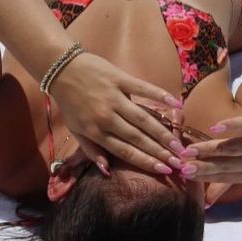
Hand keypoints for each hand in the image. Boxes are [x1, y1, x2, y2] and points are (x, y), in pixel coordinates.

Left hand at [48, 51, 183, 174]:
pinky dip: (159, 96)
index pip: (125, 151)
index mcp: (96, 132)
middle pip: (138, 137)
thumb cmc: (70, 103)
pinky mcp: (121, 79)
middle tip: (179, 161)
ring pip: (143, 118)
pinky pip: (143, 89)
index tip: (164, 170)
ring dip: (162, 132)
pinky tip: (175, 104)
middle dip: (160, 151)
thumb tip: (108, 170)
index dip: (146, 161)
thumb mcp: (76, 131)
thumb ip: (92, 151)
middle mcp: (107, 118)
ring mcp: (115, 98)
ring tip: (178, 143)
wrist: (62, 70)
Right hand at [179, 99, 241, 185]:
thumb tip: (205, 204)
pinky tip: (215, 127)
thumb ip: (226, 183)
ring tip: (191, 148)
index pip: (223, 177)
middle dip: (203, 165)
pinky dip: (232, 126)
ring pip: (232, 148)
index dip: (203, 175)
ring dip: (210, 148)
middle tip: (181, 163)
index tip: (183, 173)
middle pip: (226, 164)